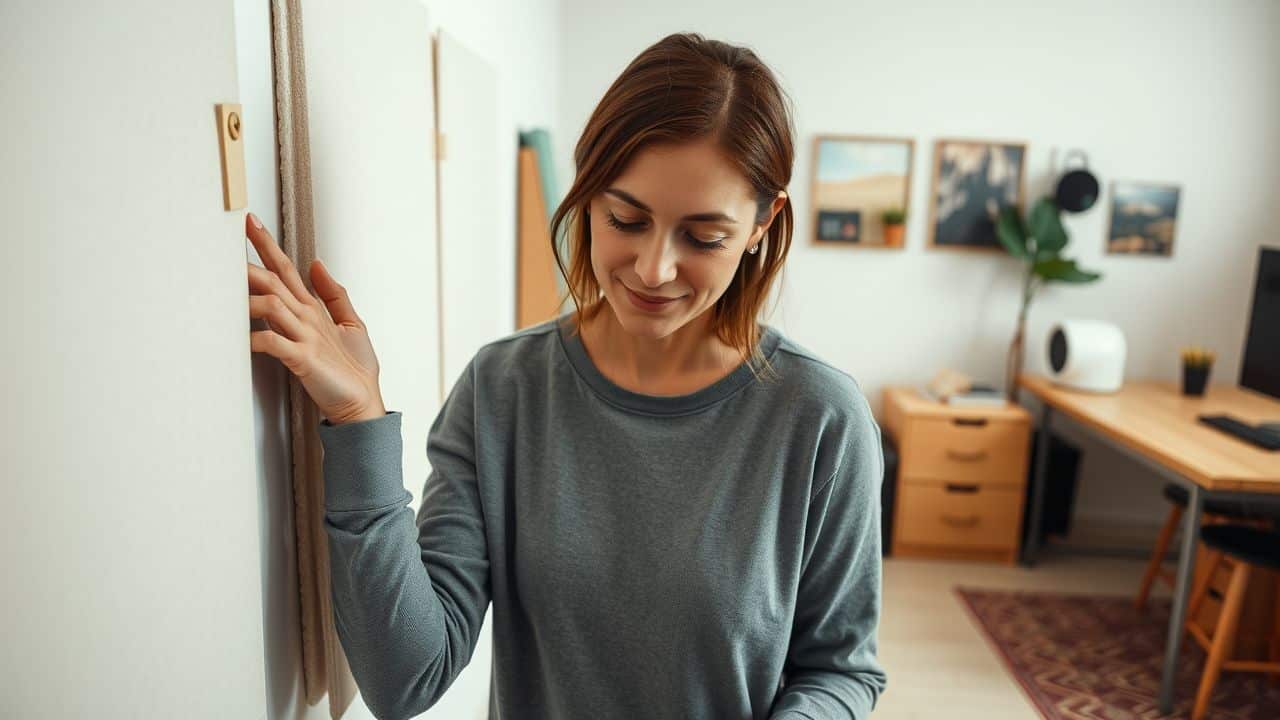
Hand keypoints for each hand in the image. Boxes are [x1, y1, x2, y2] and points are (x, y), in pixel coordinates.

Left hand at [244, 211, 386, 423]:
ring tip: (224, 296)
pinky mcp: (303, 359)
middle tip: (223, 245)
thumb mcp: (352, 325)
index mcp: (315, 309)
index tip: (249, 223)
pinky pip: (273, 343)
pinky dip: (254, 338)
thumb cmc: (354, 369)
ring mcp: (307, 337)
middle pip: (274, 281)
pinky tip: (240, 339)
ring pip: (271, 306)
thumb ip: (334, 294)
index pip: (287, 269)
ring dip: (247, 299)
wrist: (361, 403)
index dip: (267, 245)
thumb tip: (318, 265)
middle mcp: (308, 318)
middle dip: (248, 262)